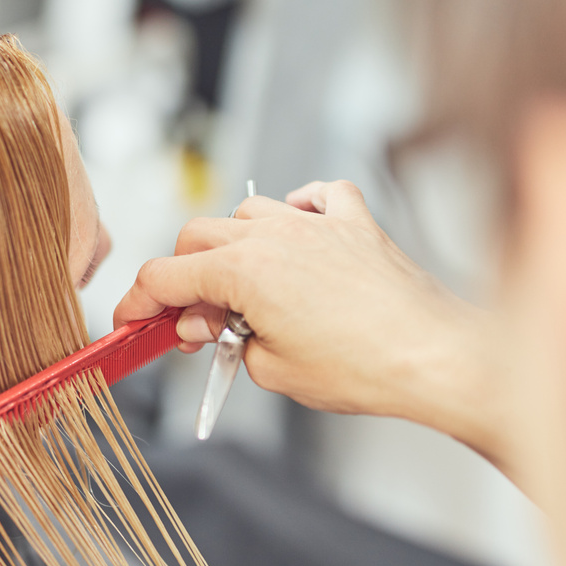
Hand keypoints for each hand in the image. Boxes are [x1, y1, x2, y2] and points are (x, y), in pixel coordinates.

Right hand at [113, 181, 509, 466]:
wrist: (433, 357)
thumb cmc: (364, 367)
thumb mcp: (271, 370)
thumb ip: (227, 342)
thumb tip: (217, 329)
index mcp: (244, 270)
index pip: (164, 275)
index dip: (138, 301)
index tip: (132, 320)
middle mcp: (275, 235)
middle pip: (197, 236)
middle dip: (183, 278)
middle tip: (194, 324)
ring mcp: (317, 224)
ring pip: (248, 211)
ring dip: (234, 246)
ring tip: (246, 290)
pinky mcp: (357, 225)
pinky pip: (317, 195)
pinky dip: (300, 209)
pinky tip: (300, 233)